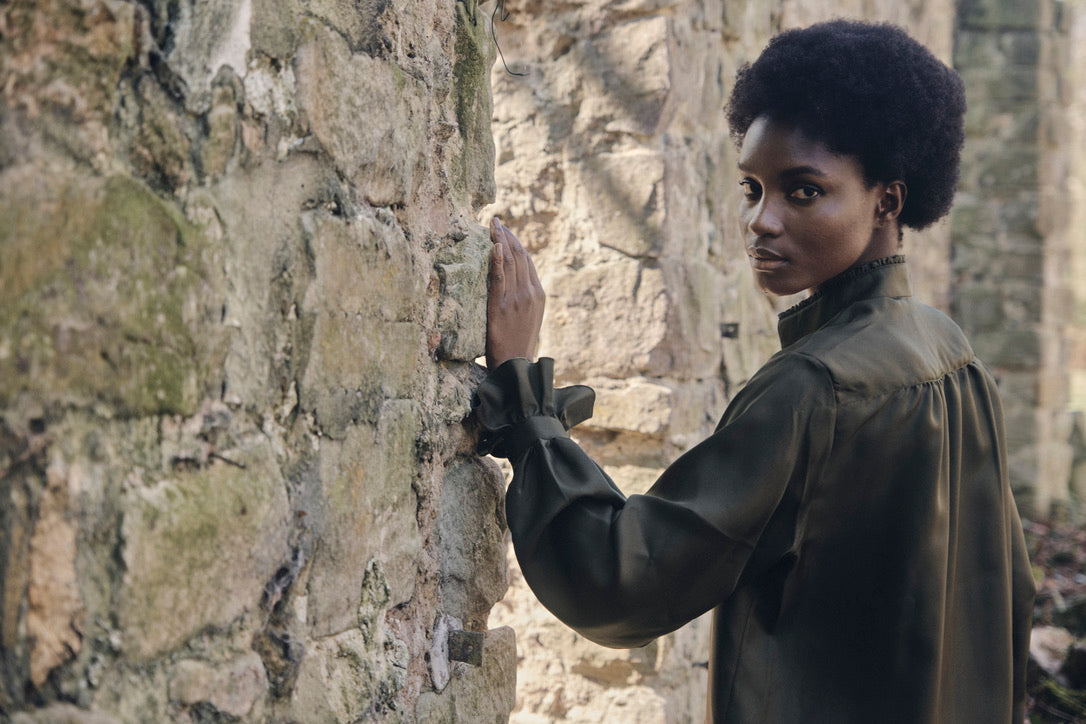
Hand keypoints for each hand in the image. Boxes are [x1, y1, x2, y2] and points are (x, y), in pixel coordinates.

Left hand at [485, 218, 544, 369]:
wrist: (516, 366)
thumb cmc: (518, 346)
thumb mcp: (529, 320)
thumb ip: (524, 301)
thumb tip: (513, 286)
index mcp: (539, 295)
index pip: (528, 261)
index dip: (516, 243)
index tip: (505, 231)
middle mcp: (530, 293)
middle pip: (520, 256)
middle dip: (508, 235)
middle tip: (496, 220)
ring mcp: (517, 299)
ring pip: (510, 261)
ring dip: (500, 239)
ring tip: (492, 224)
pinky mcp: (502, 306)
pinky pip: (499, 277)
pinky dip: (497, 258)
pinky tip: (493, 244)